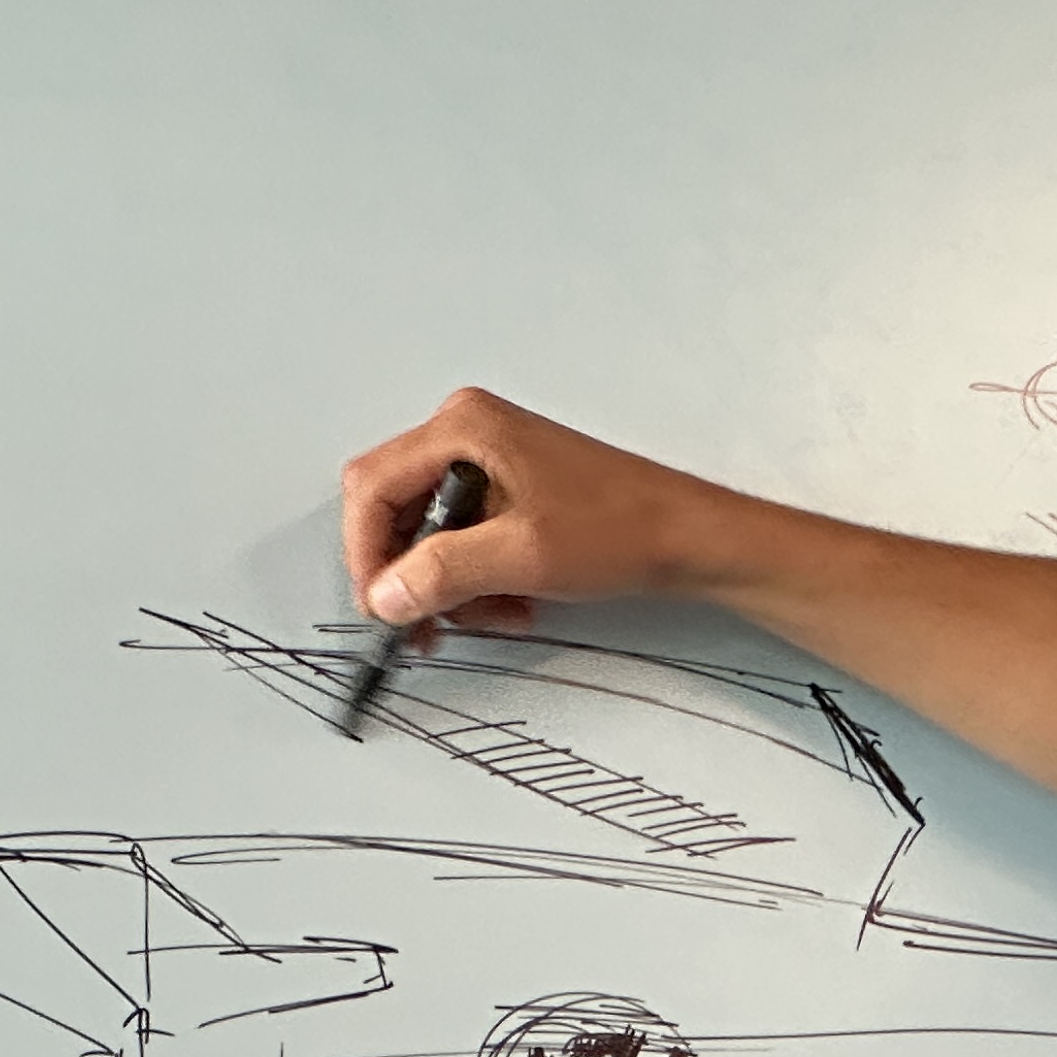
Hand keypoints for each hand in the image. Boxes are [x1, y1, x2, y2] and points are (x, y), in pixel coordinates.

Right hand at [338, 387, 761, 631]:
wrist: (690, 539)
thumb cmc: (623, 529)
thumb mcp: (521, 557)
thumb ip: (442, 574)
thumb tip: (385, 595)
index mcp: (462, 428)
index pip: (372, 488)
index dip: (366, 555)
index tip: (380, 608)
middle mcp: (467, 432)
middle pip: (396, 511)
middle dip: (412, 576)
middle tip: (425, 628)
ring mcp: (488, 458)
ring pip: (430, 534)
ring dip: (450, 586)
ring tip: (496, 615)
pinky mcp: (509, 488)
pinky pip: (465, 538)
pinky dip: (477, 579)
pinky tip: (513, 603)